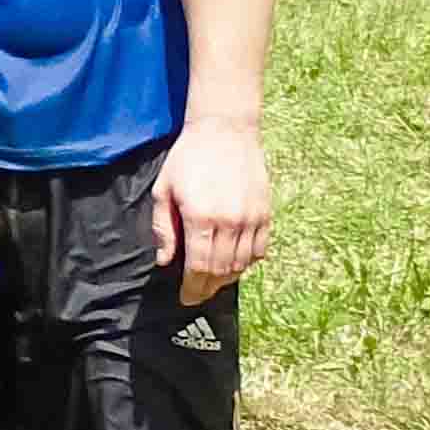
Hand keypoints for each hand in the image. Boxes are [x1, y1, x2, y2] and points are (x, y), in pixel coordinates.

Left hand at [149, 121, 271, 302]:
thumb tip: (165, 261)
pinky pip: (260, 250)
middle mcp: (230, 222)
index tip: (185, 298)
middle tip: (196, 295)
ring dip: (227, 279)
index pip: (199, 267)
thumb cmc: (188, 158)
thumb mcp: (164, 190)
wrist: (225, 131)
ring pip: (242, 264)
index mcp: (201, 218)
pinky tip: (235, 265)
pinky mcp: (266, 214)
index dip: (192, 288)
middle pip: (222, 270)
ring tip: (212, 283)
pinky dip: (247, 263)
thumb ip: (163, 228)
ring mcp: (252, 219)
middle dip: (207, 288)